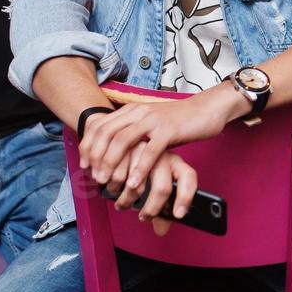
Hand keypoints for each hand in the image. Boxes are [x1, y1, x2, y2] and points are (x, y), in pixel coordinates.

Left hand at [79, 86, 239, 191]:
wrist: (207, 109)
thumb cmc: (179, 121)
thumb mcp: (150, 122)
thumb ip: (133, 131)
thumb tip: (113, 151)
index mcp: (131, 110)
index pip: (100, 126)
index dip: (87, 147)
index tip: (84, 166)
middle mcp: (138, 112)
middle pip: (106, 133)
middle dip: (96, 158)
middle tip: (94, 179)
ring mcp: (153, 120)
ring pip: (123, 140)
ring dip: (112, 164)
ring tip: (108, 183)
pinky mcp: (169, 130)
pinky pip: (149, 150)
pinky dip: (139, 168)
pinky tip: (134, 183)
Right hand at [113, 151, 198, 236]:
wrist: (121, 141)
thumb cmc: (142, 167)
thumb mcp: (154, 184)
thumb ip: (160, 207)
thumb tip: (161, 231)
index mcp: (175, 163)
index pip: (188, 178)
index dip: (185, 198)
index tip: (178, 215)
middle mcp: (162, 155)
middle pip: (163, 188)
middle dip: (152, 209)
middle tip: (143, 217)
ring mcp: (144, 150)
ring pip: (137, 187)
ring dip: (126, 201)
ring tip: (122, 204)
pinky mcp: (124, 149)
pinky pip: (118, 177)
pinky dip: (113, 188)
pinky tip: (113, 187)